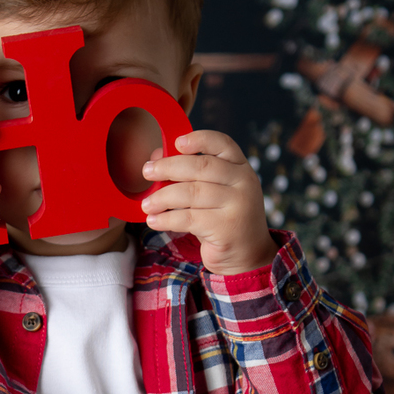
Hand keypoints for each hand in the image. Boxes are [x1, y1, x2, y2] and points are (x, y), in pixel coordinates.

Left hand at [141, 131, 276, 274]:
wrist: (247, 254)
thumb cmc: (222, 219)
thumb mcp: (213, 192)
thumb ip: (190, 174)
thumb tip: (156, 156)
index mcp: (241, 168)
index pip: (222, 144)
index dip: (199, 139)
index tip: (176, 142)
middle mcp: (243, 182)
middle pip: (201, 167)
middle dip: (168, 167)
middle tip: (147, 171)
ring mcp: (237, 205)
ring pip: (191, 193)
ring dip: (162, 198)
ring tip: (146, 205)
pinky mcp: (226, 228)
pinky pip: (189, 218)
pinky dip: (166, 219)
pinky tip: (153, 221)